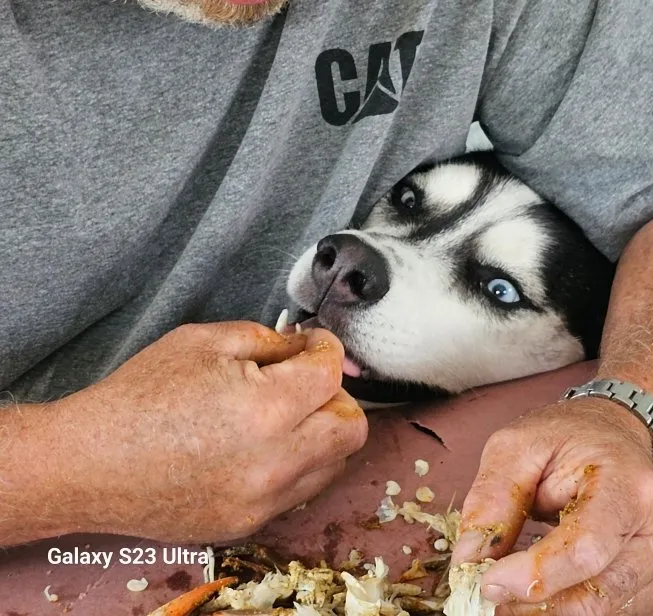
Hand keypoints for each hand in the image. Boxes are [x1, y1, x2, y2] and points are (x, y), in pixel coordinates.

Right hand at [44, 322, 367, 542]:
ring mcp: (263, 501)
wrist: (88, 464)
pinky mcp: (247, 525)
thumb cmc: (140, 395)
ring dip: (322, 433)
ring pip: (333, 465)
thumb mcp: (205, 341)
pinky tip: (260, 444)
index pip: (331, 375)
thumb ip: (269, 340)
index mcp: (267, 409)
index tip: (311, 343)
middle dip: (336, 395)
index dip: (325, 348)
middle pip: (351, 429)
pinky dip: (296, 465)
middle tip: (304, 379)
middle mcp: (275, 463)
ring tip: (283, 412)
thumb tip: (305, 348)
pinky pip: (299, 492)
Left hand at [452, 398, 652, 615]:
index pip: (585, 548)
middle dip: (533, 603)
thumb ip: (493, 497)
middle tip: (488, 590)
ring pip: (600, 613)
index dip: (535, 575)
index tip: (488, 582)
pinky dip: (566, 609)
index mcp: (630, 487)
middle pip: (594, 594)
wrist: (616, 436)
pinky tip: (542, 587)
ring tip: (511, 584)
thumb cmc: (570, 438)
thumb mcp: (518, 445)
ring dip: (546, 610)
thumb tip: (468, 558)